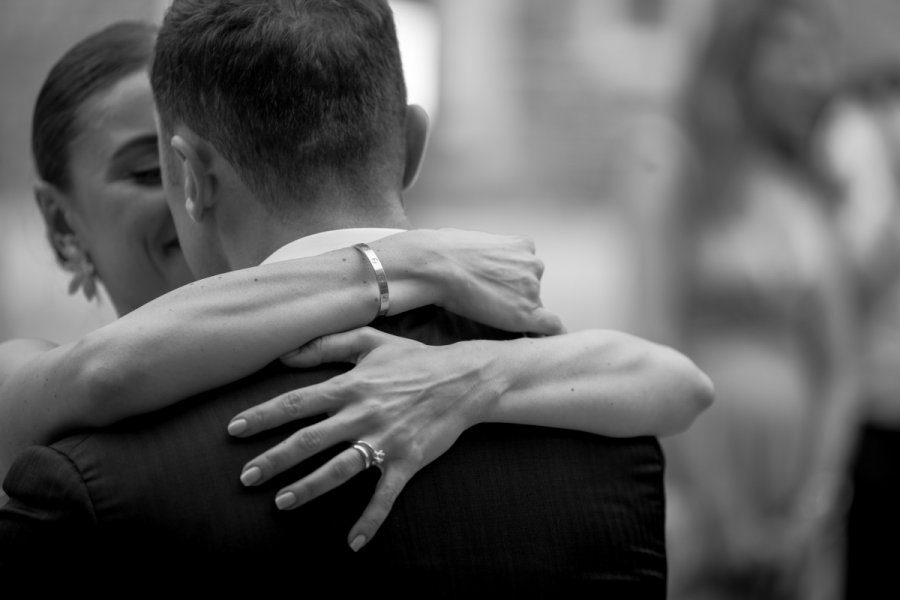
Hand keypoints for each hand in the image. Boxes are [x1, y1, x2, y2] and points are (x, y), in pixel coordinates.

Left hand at [227, 327, 502, 550]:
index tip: (233, 430)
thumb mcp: (371, 342)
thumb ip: (327, 344)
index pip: (296, 402)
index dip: (262, 416)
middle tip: (245, 478)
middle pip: (308, 440)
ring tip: (280, 503)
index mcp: (350, 385)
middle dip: (274, 460)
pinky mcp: (407, 461)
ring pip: (339, 469)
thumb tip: (285, 355)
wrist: (465, 379)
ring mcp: (385, 440)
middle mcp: (362, 413)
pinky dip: (370, 520)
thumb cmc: (415, 359)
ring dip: (308, 487)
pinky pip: (385, 496)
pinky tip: (353, 544)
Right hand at [383, 228, 564, 335]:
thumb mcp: (477, 241)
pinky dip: (550, 334)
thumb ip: (491, 254)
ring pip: (533, 307)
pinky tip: (544, 340)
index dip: (512, 283)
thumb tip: (481, 265)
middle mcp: (533, 265)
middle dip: (515, 297)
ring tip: (487, 312)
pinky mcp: (527, 313)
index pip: (527, 269)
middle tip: (488, 301)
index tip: (498, 290)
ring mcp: (532, 289)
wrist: (437, 266)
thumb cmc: (446, 253)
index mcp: (523, 245)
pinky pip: (551, 326)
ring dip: (516, 312)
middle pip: (532, 289)